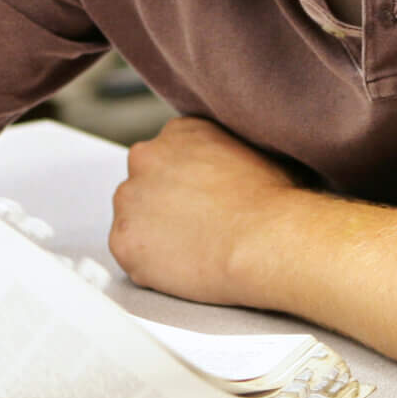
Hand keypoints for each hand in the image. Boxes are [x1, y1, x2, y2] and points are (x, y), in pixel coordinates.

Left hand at [109, 117, 299, 305]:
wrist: (266, 241)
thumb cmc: (273, 202)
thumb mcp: (257, 152)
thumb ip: (227, 150)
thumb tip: (232, 164)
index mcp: (179, 132)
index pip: (168, 155)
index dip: (187, 181)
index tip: (204, 198)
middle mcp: (146, 157)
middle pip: (144, 184)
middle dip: (164, 204)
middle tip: (198, 225)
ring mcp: (130, 199)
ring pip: (134, 219)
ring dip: (155, 233)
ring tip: (195, 248)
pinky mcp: (122, 241)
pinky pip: (130, 254)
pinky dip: (150, 264)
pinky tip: (184, 265)